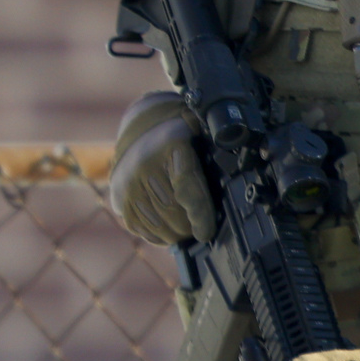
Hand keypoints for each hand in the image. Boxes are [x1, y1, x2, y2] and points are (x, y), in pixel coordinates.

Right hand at [108, 91, 215, 246]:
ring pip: (156, 223)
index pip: (187, 187)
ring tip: (184, 231)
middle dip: (189, 227)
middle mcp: (144, 163)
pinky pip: (139, 227)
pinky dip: (155, 234)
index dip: (199, 215)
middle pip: (172, 211)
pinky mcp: (118, 197)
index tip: (206, 232)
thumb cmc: (181, 132)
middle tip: (198, 229)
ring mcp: (127, 182)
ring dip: (173, 233)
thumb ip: (219, 151)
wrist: (143, 126)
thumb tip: (241, 182)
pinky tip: (166, 230)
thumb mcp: (202, 131)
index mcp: (171, 142)